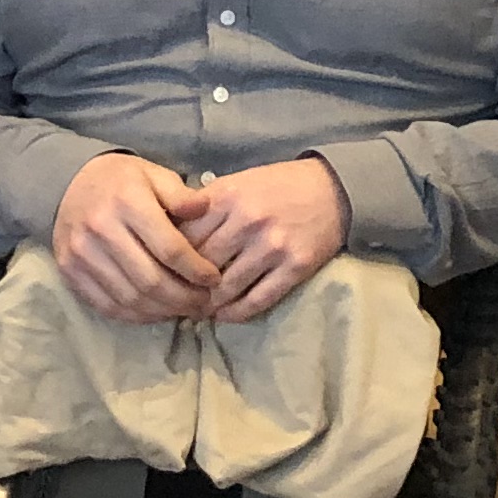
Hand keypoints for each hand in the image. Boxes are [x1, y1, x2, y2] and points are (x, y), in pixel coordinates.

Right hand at [52, 151, 220, 321]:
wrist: (70, 184)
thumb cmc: (122, 181)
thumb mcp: (155, 175)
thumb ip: (181, 195)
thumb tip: (206, 207)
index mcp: (128, 202)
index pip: (170, 248)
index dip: (196, 270)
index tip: (213, 279)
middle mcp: (101, 229)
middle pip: (151, 280)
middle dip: (184, 298)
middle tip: (203, 302)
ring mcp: (82, 253)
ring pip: (130, 298)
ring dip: (163, 311)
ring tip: (184, 309)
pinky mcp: (69, 271)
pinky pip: (107, 305)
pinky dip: (136, 315)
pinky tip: (155, 311)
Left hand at [179, 156, 350, 320]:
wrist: (332, 189)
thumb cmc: (278, 185)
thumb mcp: (237, 182)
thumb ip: (205, 206)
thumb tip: (168, 234)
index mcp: (228, 196)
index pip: (185, 236)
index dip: (170, 258)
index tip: (164, 272)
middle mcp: (248, 221)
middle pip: (202, 264)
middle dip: (187, 284)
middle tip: (177, 297)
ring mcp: (273, 246)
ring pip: (227, 287)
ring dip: (209, 304)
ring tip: (199, 309)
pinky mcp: (295, 267)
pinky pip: (258, 300)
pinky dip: (237, 313)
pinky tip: (225, 315)